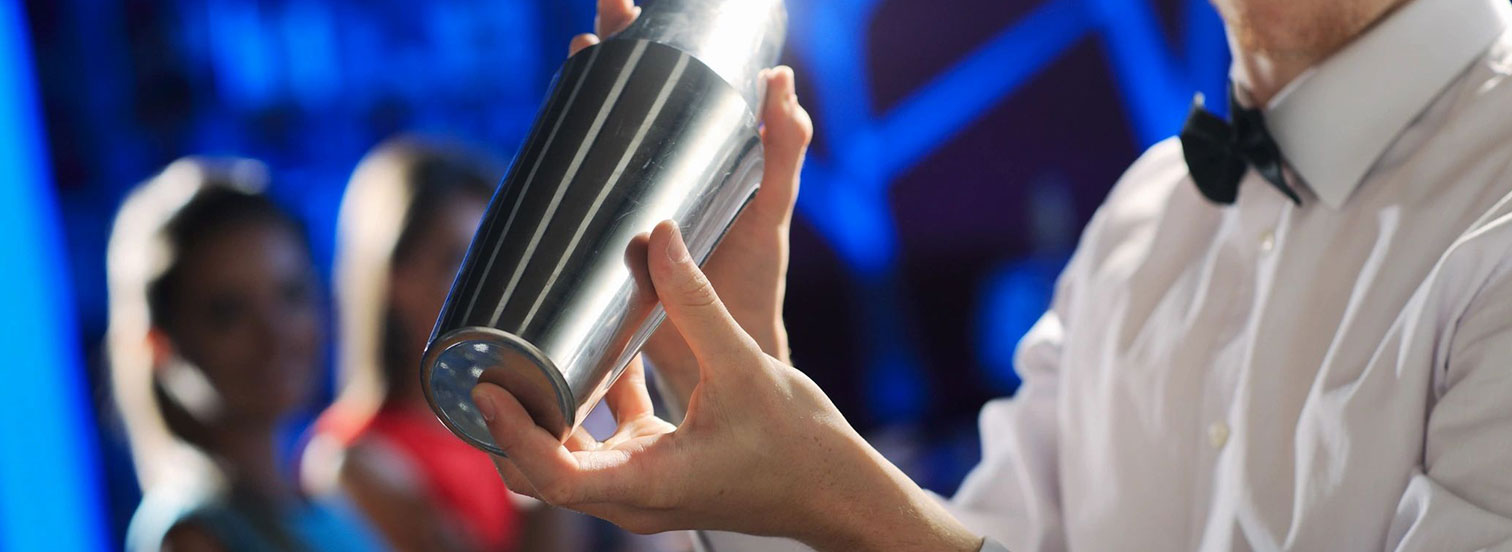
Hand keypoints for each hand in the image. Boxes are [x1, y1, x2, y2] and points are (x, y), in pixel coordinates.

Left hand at [472, 223, 979, 550]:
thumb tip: (659, 238)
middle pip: (543, 471)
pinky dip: (587, 405)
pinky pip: (604, 441)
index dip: (511, 434)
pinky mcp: (661, 467)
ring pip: (568, 458)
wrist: (839, 491)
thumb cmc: (799, 446)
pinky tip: (591, 352)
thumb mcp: (745, 366)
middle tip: (482, 365)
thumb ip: (696, 303)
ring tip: (513, 357)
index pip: (555, 476)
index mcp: (649, 482)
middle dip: (506, 424)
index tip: (487, 388)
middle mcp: (636, 496)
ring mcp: (646, 486)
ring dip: (540, 414)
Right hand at [568, 0, 813, 413]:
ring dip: (582, 100)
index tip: (627, 11)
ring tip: (579, 55)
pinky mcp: (599, 247)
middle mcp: (657, 182)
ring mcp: (624, 212)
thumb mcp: (767, 217)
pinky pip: (573, 200)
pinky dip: (554, 167)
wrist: (716, 362)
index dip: (645, 52)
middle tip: (598, 25)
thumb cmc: (748, 289)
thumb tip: (783, 81)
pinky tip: (541, 146)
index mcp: (697, 167)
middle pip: (628, 107)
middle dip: (613, 59)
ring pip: (595, 146)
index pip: (669, 94)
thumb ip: (782, 160)